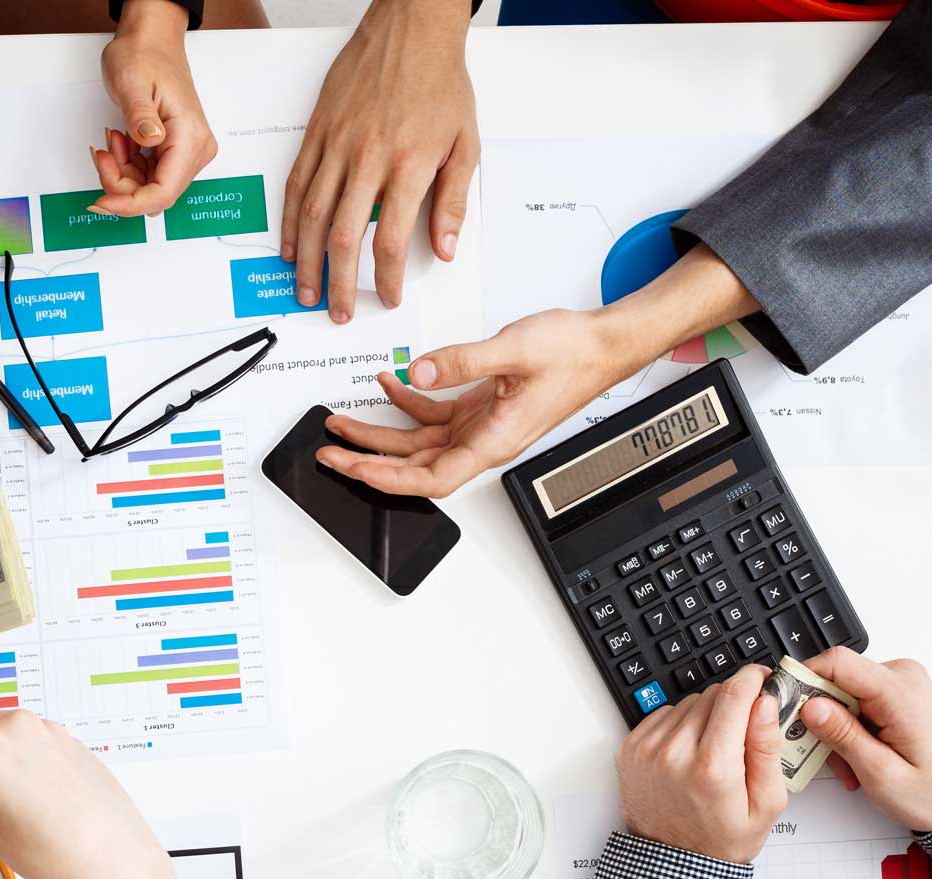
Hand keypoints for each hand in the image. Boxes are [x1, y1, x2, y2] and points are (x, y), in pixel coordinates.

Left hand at [92, 0, 216, 216]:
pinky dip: (129, 165)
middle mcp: (195, 150)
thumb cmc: (144, 56)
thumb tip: (151, 139)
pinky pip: (149, 175)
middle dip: (122, 183)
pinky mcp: (176, 151)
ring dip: (124, 172)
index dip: (130, 205)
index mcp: (190, 137)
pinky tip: (122, 141)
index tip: (101, 202)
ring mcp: (187, 152)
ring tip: (114, 139)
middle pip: (155, 194)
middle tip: (102, 153)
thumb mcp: (132, 82)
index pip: (163, 193)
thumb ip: (140, 115)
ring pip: (150, 187)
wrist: (152, 41)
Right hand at [282, 0, 476, 319]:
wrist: (411, 31)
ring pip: (311, 215)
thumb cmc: (439, 84)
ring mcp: (336, 145)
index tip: (388, 297)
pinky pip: (296, 184)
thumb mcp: (465, 144)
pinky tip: (290, 247)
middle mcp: (367, 158)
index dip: (385, 278)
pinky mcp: (317, 132)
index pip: (389, 239)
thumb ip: (453, 201)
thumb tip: (444, 248)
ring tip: (306, 291)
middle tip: (339, 311)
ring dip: (306, 261)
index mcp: (408, 165)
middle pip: (343, 236)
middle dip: (339, 283)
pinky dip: (290, 222)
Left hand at [317, 307, 629, 497]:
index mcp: (492, 441)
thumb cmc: (573, 355)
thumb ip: (460, 362)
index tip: (352, 469)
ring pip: (418, 441)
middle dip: (367, 460)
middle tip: (329, 451)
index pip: (431, 478)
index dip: (388, 480)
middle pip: (414, 465)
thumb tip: (416, 374)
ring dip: (379, 433)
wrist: (601, 346)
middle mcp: (483, 441)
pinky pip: (434, 414)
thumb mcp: (513, 350)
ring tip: (341, 422)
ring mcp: (480, 426)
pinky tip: (390, 381)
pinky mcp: (480, 407)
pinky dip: (407, 400)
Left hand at [617, 664, 785, 864]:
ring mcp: (647, 750)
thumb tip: (765, 703)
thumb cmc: (722, 839)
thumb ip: (768, 748)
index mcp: (712, 768)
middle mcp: (674, 754)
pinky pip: (664, 714)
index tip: (763, 680)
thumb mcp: (767, 804)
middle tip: (743, 731)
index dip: (754, 679)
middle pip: (713, 694)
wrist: (674, 863)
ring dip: (707, 715)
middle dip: (734, 704)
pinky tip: (690, 751)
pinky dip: (681, 724)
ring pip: (689, 702)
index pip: (734, 695)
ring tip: (715, 750)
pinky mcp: (631, 748)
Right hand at [799, 648, 931, 831]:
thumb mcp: (881, 774)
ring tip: (848, 765)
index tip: (783, 704)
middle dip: (819, 716)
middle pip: (836, 678)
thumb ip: (844, 737)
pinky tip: (858, 755)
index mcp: (899, 693)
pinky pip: (857, 699)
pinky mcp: (897, 692)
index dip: (802, 678)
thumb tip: (810, 706)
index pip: (837, 662)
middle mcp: (902, 678)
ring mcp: (901, 683)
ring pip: (843, 692)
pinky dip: (850, 726)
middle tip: (820, 752)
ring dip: (835, 727)